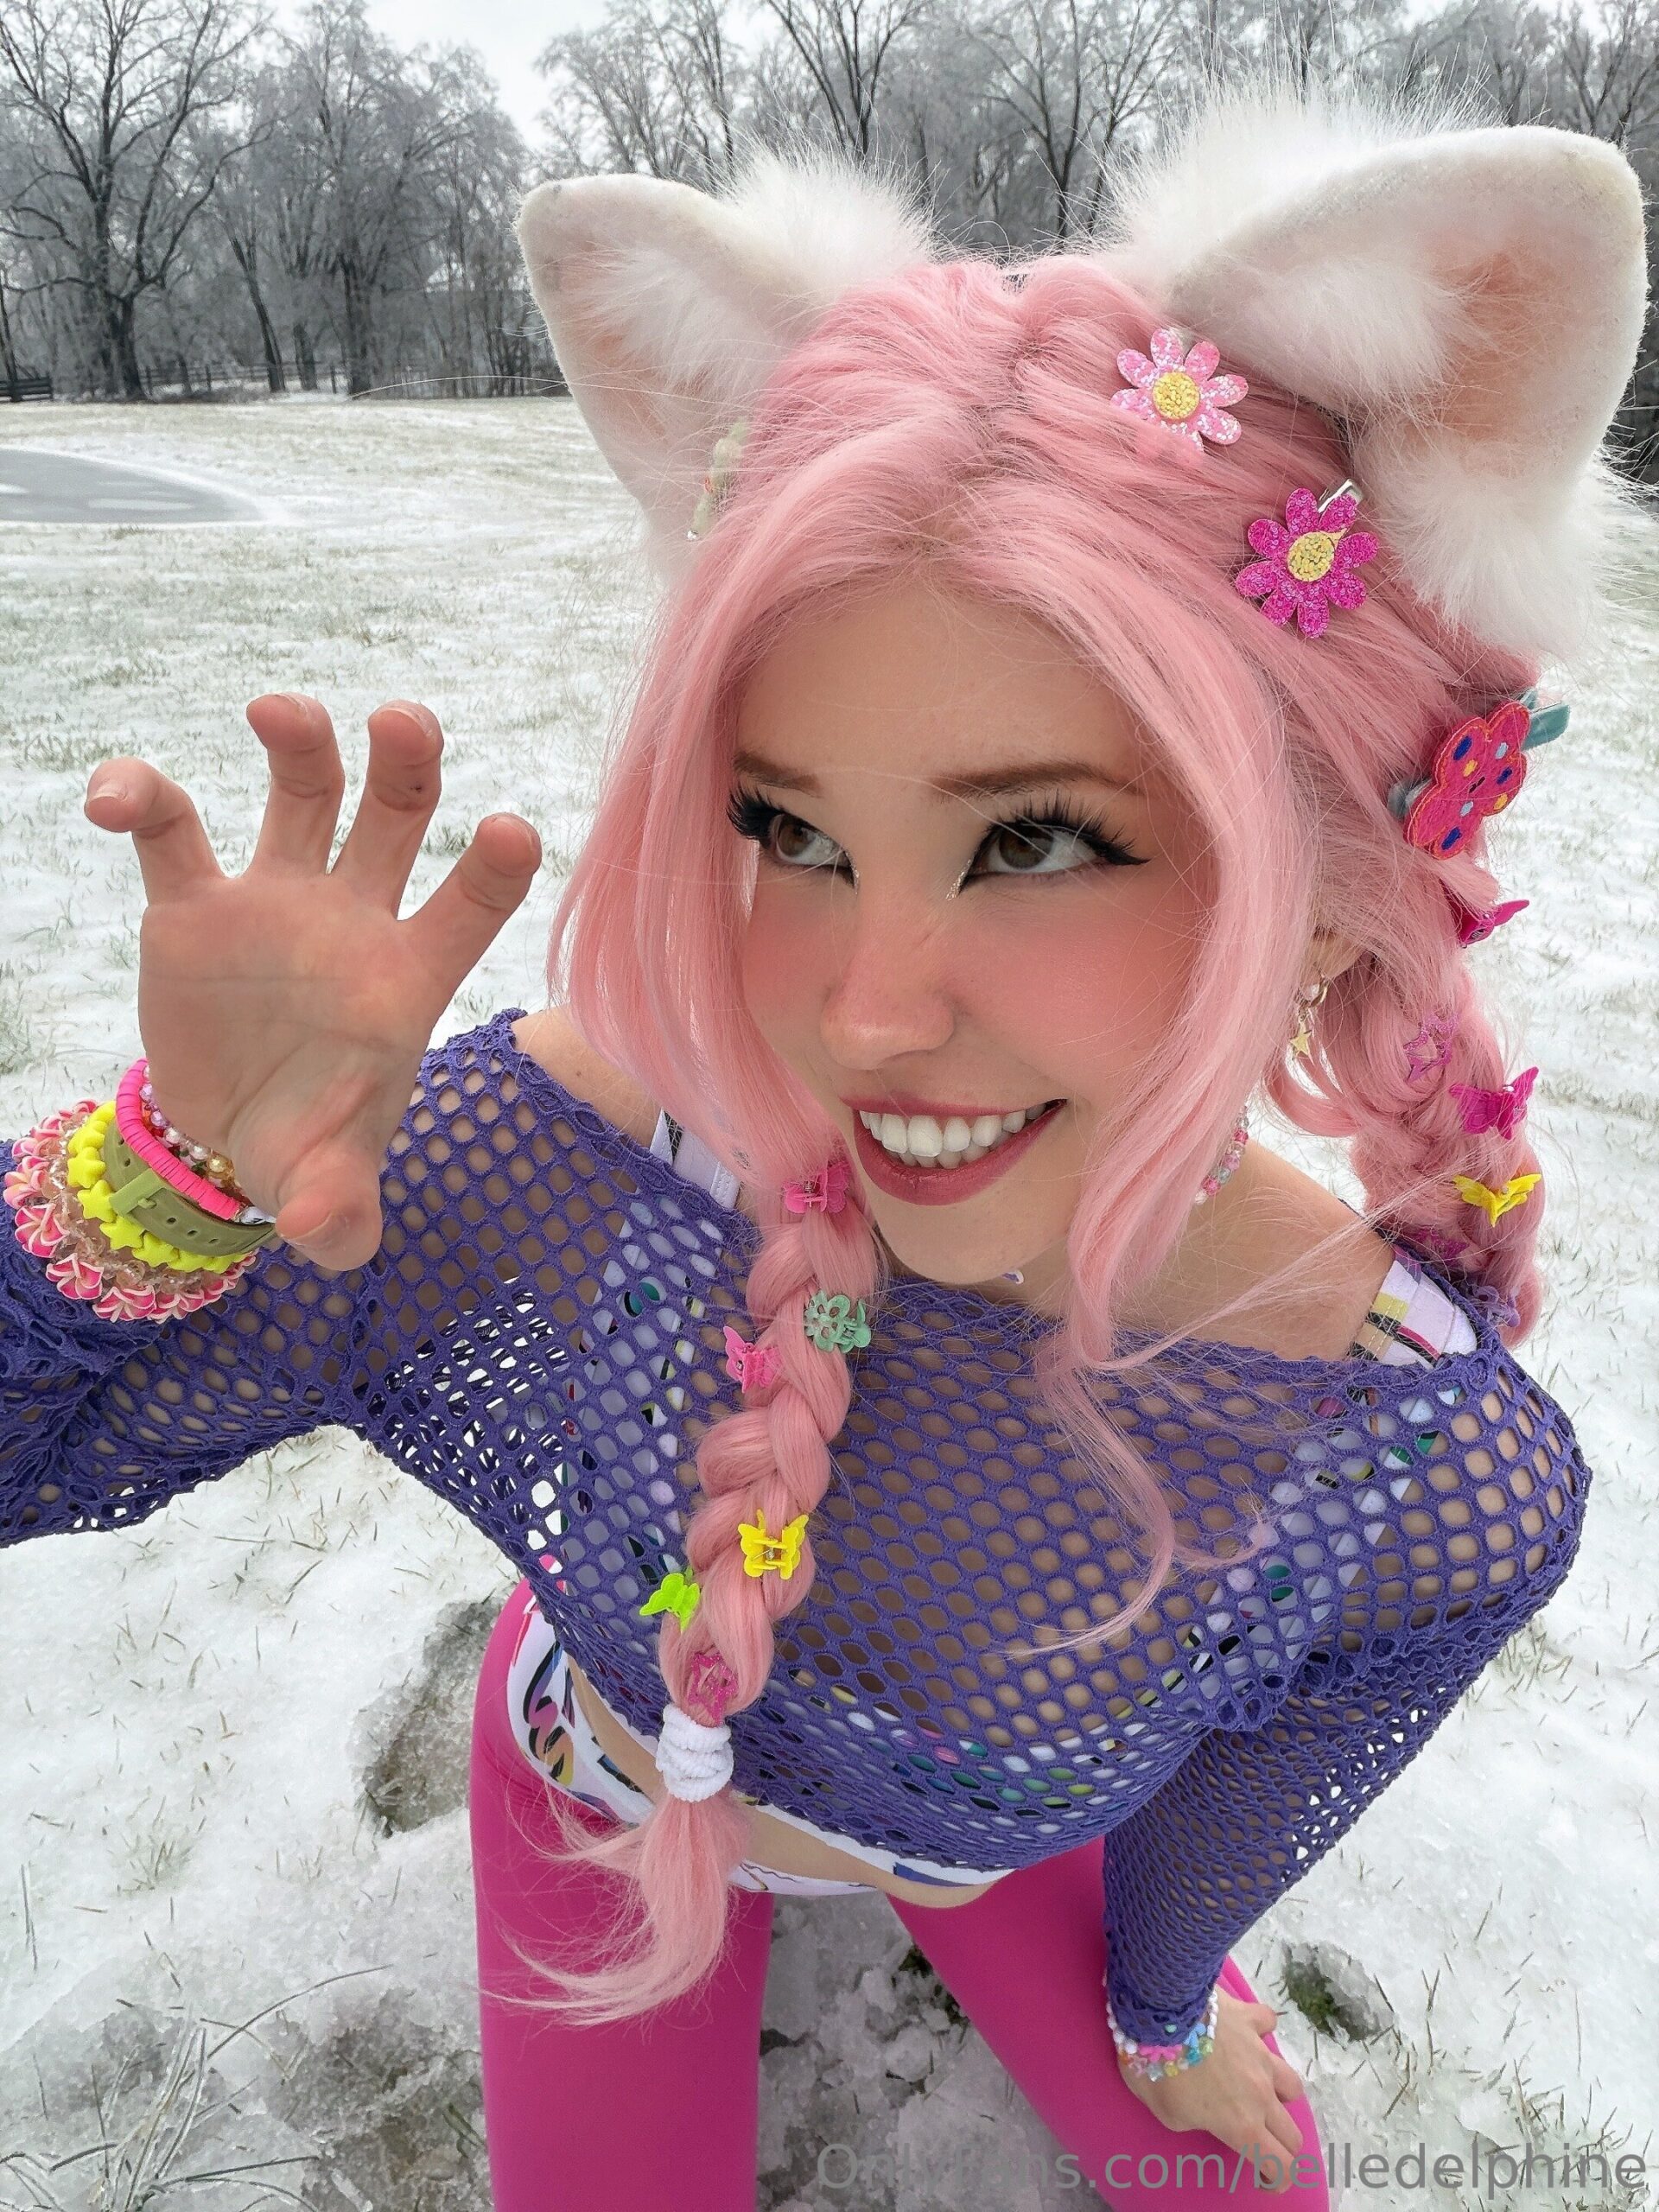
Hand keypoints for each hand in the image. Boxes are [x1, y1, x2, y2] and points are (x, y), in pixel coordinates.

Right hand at [83, 693, 541, 1272]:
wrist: (225, 1141)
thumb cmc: (309, 1149)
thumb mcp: (326, 1192)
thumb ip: (342, 1213)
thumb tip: (338, 1238)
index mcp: (409, 978)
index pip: (471, 908)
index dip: (494, 870)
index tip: (513, 831)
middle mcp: (354, 920)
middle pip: (398, 815)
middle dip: (408, 762)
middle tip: (403, 720)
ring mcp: (277, 901)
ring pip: (304, 792)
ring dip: (300, 742)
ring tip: (279, 711)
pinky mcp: (194, 906)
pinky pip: (174, 832)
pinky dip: (145, 798)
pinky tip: (114, 798)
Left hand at [1116, 1988, 1309, 2194]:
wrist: (1161, 2011)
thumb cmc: (1159, 2070)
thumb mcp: (1167, 2115)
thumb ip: (1195, 2122)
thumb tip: (1205, 2114)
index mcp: (1242, 2125)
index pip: (1280, 2165)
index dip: (1278, 2179)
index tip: (1264, 2177)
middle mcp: (1260, 2094)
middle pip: (1292, 2132)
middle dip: (1282, 2144)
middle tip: (1262, 2140)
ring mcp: (1260, 2055)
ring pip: (1291, 2084)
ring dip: (1280, 2092)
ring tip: (1261, 2088)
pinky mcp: (1251, 2019)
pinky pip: (1267, 2024)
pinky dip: (1260, 2030)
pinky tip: (1246, 2031)